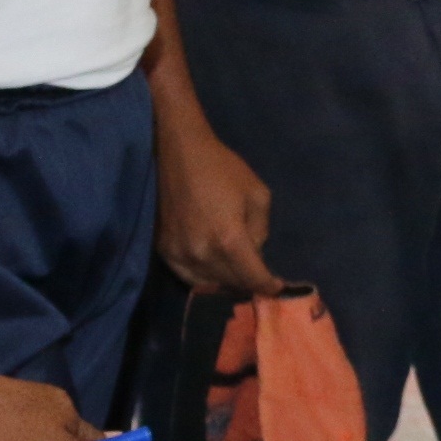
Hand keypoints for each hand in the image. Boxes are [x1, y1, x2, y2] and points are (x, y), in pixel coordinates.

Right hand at [156, 119, 280, 294]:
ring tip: (239, 277)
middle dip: (249, 284)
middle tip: (260, 281)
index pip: (252, 277)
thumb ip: (260, 229)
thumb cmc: (222, 169)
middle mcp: (202, 253)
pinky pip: (188, 276)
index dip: (267, 285)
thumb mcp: (258, 194)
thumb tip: (255, 252)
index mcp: (228, 240)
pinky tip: (215, 271)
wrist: (178, 153)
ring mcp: (179, 254)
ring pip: (209, 284)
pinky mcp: (164, 250)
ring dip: (227, 283)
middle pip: (231, 283)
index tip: (276, 288)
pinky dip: (204, 278)